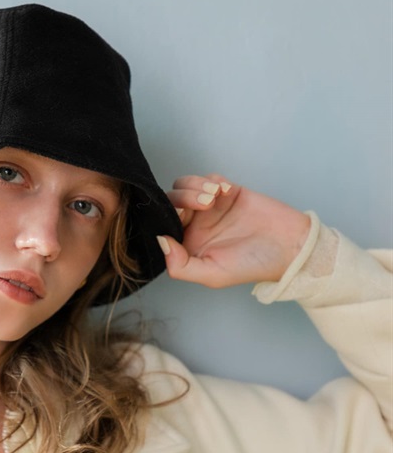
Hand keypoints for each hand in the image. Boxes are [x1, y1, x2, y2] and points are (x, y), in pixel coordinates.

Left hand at [157, 174, 311, 287]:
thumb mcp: (212, 274)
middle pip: (172, 201)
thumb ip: (180, 265)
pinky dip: (213, 180)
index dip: (166, 216)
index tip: (182, 217)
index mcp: (187, 246)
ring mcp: (211, 208)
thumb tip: (160, 241)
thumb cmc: (252, 265)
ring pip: (186, 186)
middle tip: (205, 204)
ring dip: (195, 186)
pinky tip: (226, 190)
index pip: (163, 225)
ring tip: (214, 196)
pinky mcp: (228, 192)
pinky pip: (209, 178)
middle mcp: (195, 226)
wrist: (290, 247)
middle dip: (182, 197)